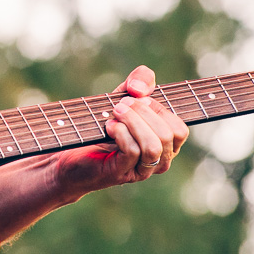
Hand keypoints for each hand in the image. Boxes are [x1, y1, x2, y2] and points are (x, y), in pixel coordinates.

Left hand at [53, 65, 188, 194]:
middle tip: (121, 104)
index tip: (138, 99)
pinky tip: (109, 126)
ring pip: (153, 146)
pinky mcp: (122, 173)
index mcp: (166, 145)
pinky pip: (132, 151)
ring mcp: (141, 170)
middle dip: (142, 113)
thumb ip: (141, 81)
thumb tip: (139, 89)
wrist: (74, 150)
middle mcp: (159, 161)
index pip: (179, 130)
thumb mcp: (125, 95)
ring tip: (115, 112)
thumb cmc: (104, 123)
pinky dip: (120, 132)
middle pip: (167, 136)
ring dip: (133, 122)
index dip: (160, 110)